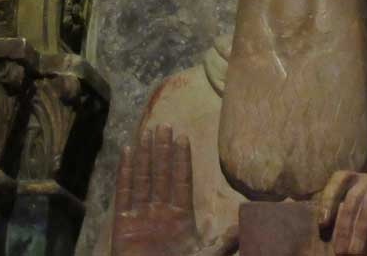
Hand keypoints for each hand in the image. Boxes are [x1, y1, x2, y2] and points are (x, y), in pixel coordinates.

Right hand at [112, 125, 234, 255]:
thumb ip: (224, 242)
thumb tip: (244, 223)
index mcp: (181, 218)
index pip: (182, 181)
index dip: (182, 159)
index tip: (183, 137)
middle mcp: (161, 213)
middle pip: (162, 174)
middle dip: (162, 150)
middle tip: (163, 125)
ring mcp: (142, 217)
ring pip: (144, 179)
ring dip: (145, 156)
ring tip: (146, 132)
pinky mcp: (123, 226)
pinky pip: (125, 194)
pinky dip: (126, 173)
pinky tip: (128, 153)